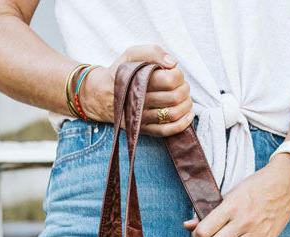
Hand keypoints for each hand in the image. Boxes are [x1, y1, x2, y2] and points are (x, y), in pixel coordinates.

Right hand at [79, 45, 193, 135]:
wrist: (101, 95)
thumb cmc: (120, 72)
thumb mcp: (131, 54)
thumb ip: (153, 52)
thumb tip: (173, 63)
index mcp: (139, 80)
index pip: (171, 79)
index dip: (179, 76)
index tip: (175, 73)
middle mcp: (140, 100)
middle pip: (174, 97)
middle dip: (184, 90)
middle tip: (182, 86)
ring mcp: (141, 117)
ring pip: (172, 114)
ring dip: (185, 106)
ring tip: (185, 99)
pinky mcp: (143, 129)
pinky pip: (165, 131)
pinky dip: (181, 125)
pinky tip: (188, 116)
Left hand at [184, 155, 289, 236]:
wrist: (286, 183)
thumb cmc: (257, 186)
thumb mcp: (231, 193)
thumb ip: (211, 212)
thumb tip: (188, 225)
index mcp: (231, 207)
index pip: (204, 231)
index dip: (196, 236)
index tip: (197, 236)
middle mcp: (242, 222)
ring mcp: (255, 233)